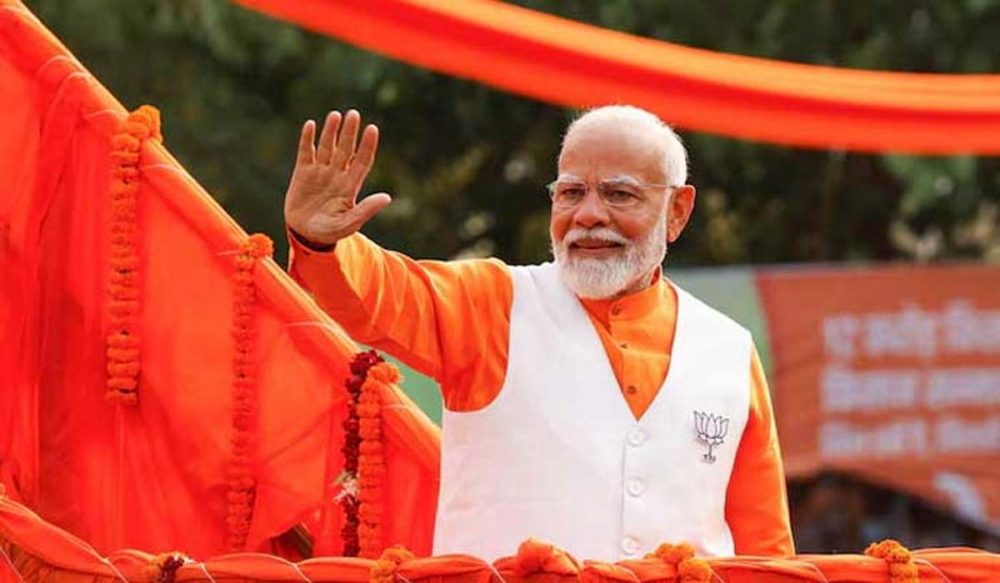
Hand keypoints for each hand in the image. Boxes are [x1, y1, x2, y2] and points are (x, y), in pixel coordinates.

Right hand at [283, 110, 390, 245]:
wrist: (305, 235)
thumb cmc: (329, 232)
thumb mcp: (349, 223)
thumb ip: (365, 210)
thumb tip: (387, 198)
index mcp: (350, 186)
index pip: (362, 160)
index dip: (367, 145)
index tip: (372, 129)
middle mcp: (337, 175)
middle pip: (345, 149)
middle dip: (350, 132)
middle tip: (354, 114)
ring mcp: (320, 172)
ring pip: (327, 146)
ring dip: (331, 131)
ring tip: (335, 115)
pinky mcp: (302, 173)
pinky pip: (306, 152)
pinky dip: (307, 139)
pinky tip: (310, 125)